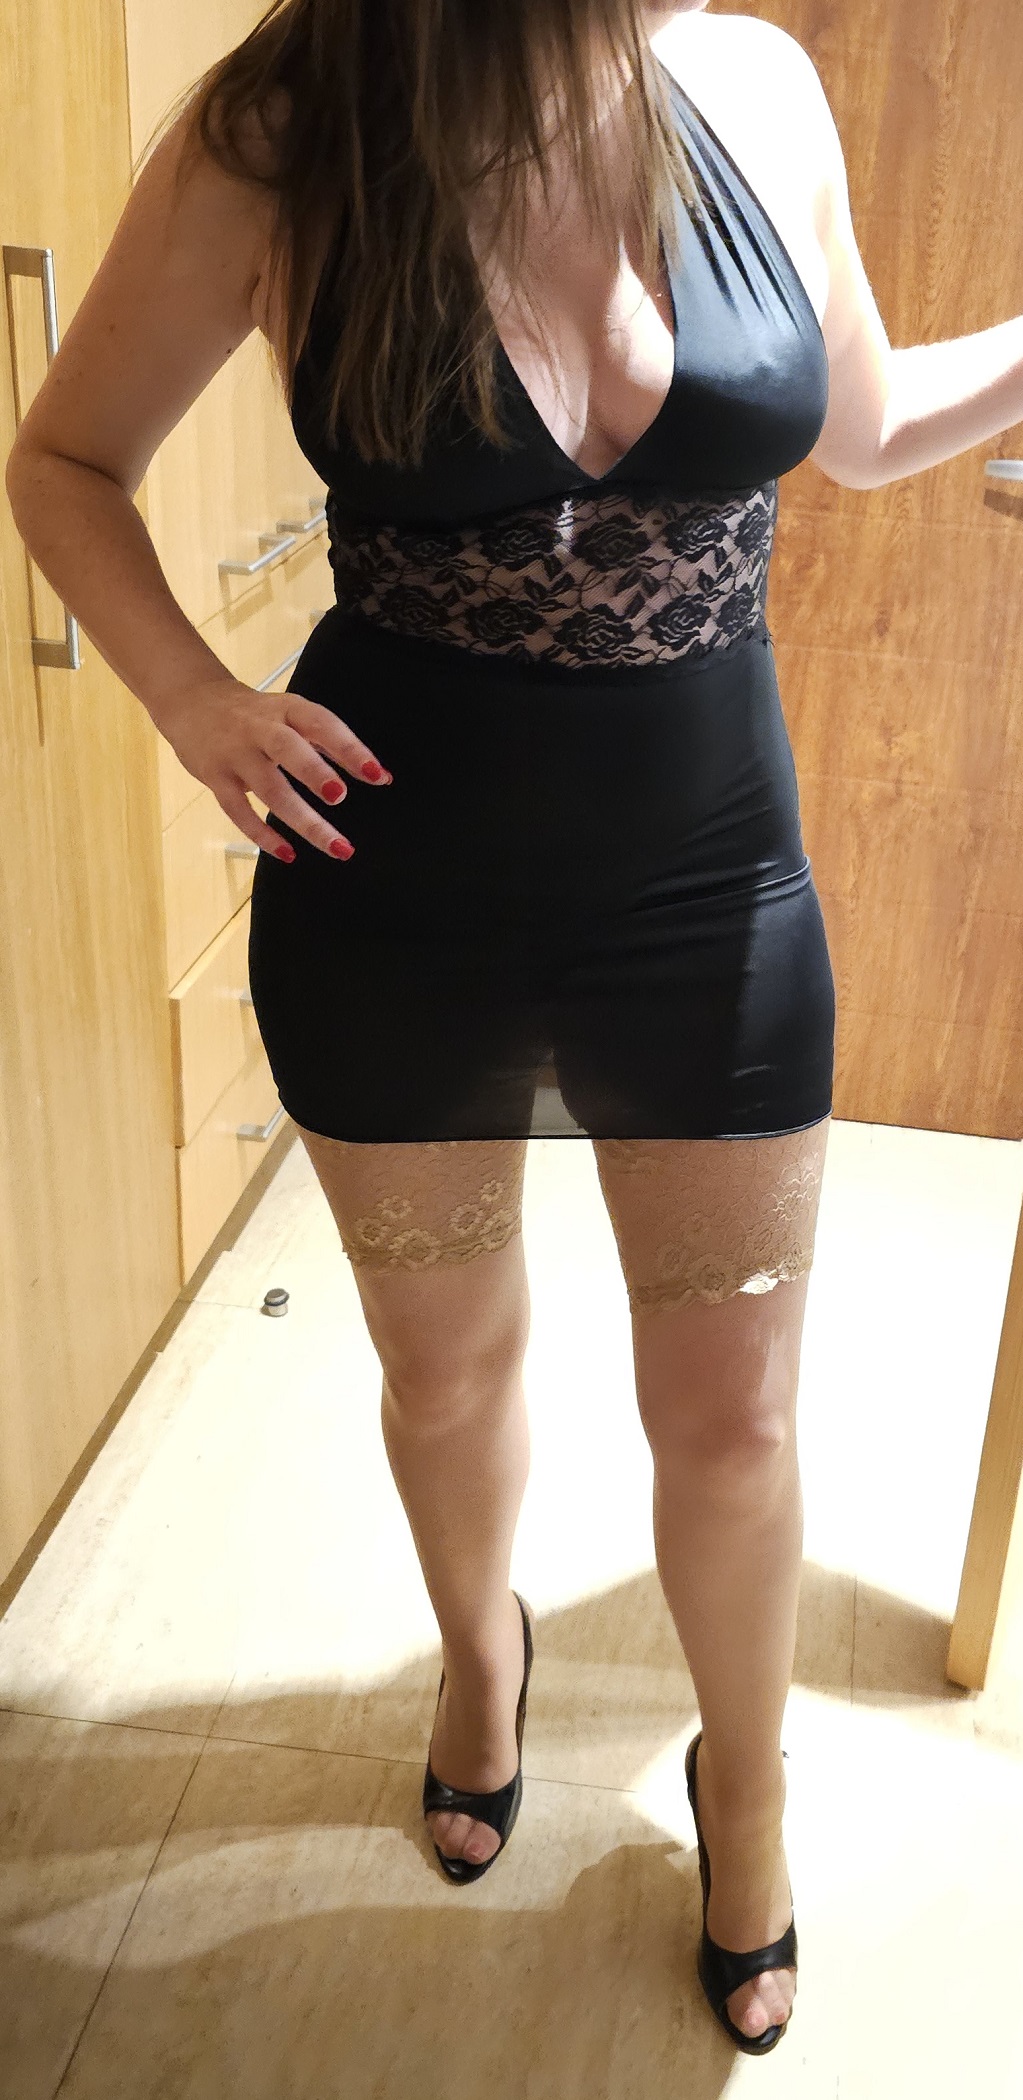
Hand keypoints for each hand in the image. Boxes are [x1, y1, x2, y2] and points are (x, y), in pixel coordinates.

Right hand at [154, 675, 391, 860]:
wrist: (192, 702)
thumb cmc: (253, 715)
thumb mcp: (290, 715)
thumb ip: (329, 744)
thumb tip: (378, 775)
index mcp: (286, 709)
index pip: (321, 724)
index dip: (349, 749)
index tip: (377, 775)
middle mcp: (260, 728)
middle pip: (286, 748)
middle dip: (314, 772)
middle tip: (339, 796)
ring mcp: (235, 754)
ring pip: (267, 788)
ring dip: (301, 818)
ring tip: (333, 844)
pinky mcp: (215, 777)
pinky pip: (237, 810)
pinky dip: (261, 834)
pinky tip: (288, 853)